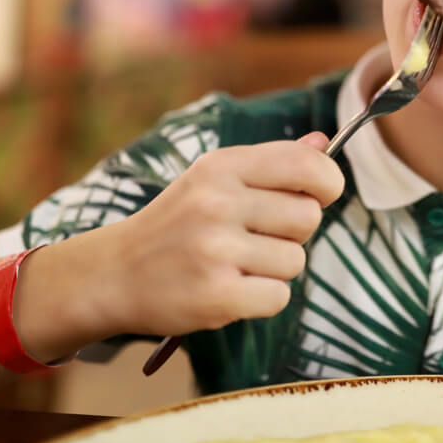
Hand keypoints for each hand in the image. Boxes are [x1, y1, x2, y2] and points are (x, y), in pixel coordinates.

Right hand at [95, 132, 342, 336]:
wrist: (114, 273)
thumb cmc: (177, 223)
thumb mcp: (213, 178)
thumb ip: (272, 161)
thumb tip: (323, 143)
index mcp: (222, 166)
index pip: (307, 166)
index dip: (328, 183)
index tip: (320, 195)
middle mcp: (218, 202)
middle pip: (309, 216)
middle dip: (294, 231)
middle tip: (259, 237)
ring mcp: (215, 250)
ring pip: (296, 260)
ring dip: (276, 268)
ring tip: (238, 264)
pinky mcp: (216, 295)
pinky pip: (279, 297)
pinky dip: (264, 299)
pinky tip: (233, 289)